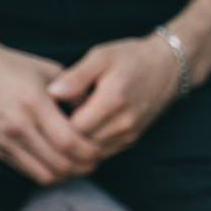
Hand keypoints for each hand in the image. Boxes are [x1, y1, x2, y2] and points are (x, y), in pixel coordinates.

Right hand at [0, 41, 103, 184]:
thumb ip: (75, 95)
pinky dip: (49, 173)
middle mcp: (18, 126)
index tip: (101, 148)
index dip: (91, 151)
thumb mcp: (49, 71)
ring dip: (68, 174)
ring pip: (46, 175)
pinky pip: (29, 172)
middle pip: (61, 164)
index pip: (70, 142)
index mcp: (34, 103)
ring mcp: (5, 140)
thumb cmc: (13, 66)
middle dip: (85, 166)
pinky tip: (60, 163)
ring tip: (80, 163)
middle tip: (96, 159)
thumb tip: (99, 116)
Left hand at [49, 33, 184, 160]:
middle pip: (80, 145)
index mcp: (112, 100)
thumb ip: (76, 77)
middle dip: (60, 138)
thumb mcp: (101, 57)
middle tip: (44, 123)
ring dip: (73, 145)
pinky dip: (86, 147)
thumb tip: (51, 93)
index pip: (72, 128)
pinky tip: (75, 132)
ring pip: (91, 153)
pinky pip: (102, 153)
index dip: (52, 124)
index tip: (42, 112)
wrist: (168, 68)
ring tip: (57, 128)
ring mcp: (129, 134)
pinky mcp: (132, 140)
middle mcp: (123, 123)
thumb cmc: (131, 58)